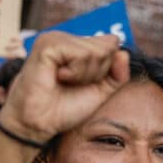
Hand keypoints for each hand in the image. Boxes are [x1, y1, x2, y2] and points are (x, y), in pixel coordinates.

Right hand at [0, 31, 129, 142]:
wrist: (38, 125)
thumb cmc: (63, 108)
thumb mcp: (100, 92)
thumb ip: (117, 74)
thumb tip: (124, 53)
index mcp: (77, 45)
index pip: (111, 43)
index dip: (106, 68)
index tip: (84, 83)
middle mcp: (66, 38)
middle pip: (107, 46)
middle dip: (97, 72)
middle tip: (72, 83)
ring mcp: (56, 38)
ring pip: (96, 51)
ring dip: (85, 74)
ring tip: (64, 81)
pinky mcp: (48, 44)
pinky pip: (81, 54)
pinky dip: (75, 72)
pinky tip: (58, 77)